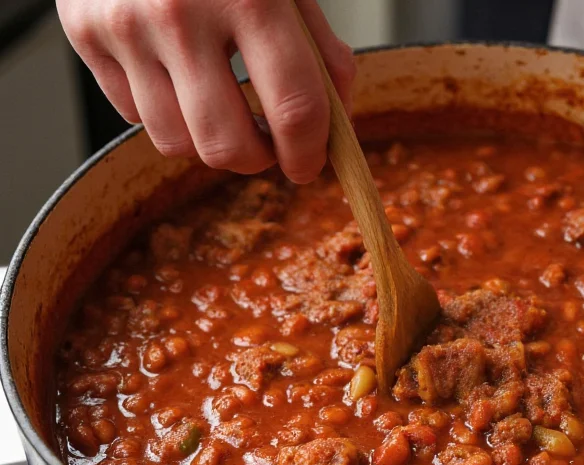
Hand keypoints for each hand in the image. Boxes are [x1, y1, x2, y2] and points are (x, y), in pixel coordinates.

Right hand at [57, 0, 354, 182]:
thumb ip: (319, 54)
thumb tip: (334, 127)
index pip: (294, 108)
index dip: (309, 154)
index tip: (308, 166)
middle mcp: (180, 14)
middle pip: (227, 145)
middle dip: (257, 160)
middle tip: (267, 144)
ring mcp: (125, 26)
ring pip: (176, 143)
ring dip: (208, 140)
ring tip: (222, 104)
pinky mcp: (86, 34)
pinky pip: (133, 116)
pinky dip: (164, 112)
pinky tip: (176, 74)